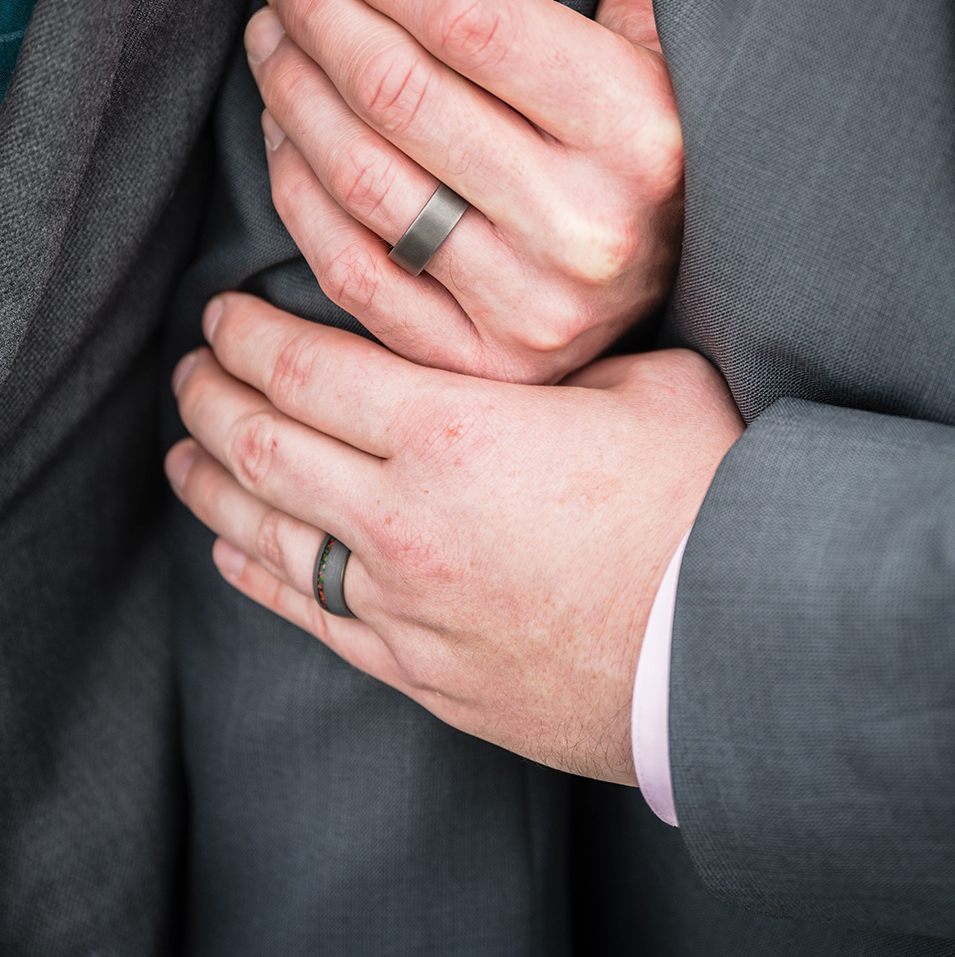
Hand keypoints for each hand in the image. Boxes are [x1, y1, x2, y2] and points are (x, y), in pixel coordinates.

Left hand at [166, 293, 743, 783]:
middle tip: (192, 370)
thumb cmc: (707, 505)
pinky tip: (234, 550)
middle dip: (211, 398)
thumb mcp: (647, 386)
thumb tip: (530, 346)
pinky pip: (312, 616)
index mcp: (455, 429)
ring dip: (212, 485)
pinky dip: (259, 575)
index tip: (221, 314)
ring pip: (268, 534)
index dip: (247, 335)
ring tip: (183, 454)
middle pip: (264, 446)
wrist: (739, 654)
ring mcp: (405, 605)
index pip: (306, 369)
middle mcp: (405, 518)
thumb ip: (562, 361)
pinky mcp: (423, 671)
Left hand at [246, 0, 678, 384]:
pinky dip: (293, 190)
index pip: (471, 20)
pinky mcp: (476, 361)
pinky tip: (280, 129)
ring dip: (287, 87)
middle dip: (314, 8)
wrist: (674, 271)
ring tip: (269, 30)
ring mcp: (531, 307)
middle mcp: (591, 226)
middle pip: (398, 94)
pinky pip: (350, 268)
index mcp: (644, 126)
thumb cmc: (661, 115)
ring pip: (360, 179)